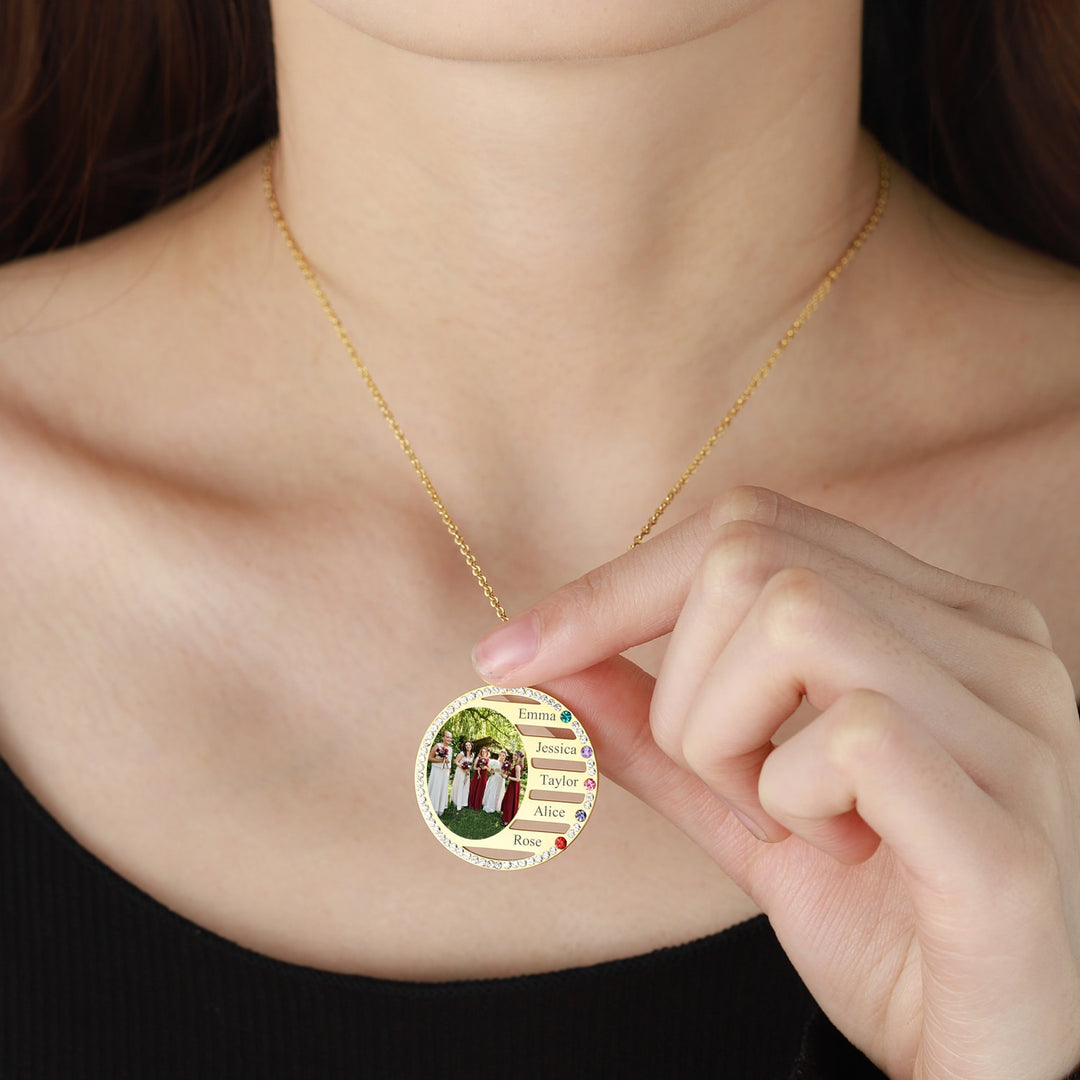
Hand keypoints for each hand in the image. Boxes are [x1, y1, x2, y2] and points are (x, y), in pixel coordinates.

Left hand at [474, 488, 1079, 1079]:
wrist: (974, 1053)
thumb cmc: (873, 909)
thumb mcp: (737, 796)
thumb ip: (652, 719)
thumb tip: (542, 656)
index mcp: (935, 613)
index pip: (748, 525)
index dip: (617, 586)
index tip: (513, 654)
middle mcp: (993, 640)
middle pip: (754, 558)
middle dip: (686, 686)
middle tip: (736, 784)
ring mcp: (1017, 723)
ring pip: (795, 622)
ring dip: (731, 741)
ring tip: (789, 819)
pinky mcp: (1012, 825)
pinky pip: (853, 737)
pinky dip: (793, 801)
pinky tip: (845, 853)